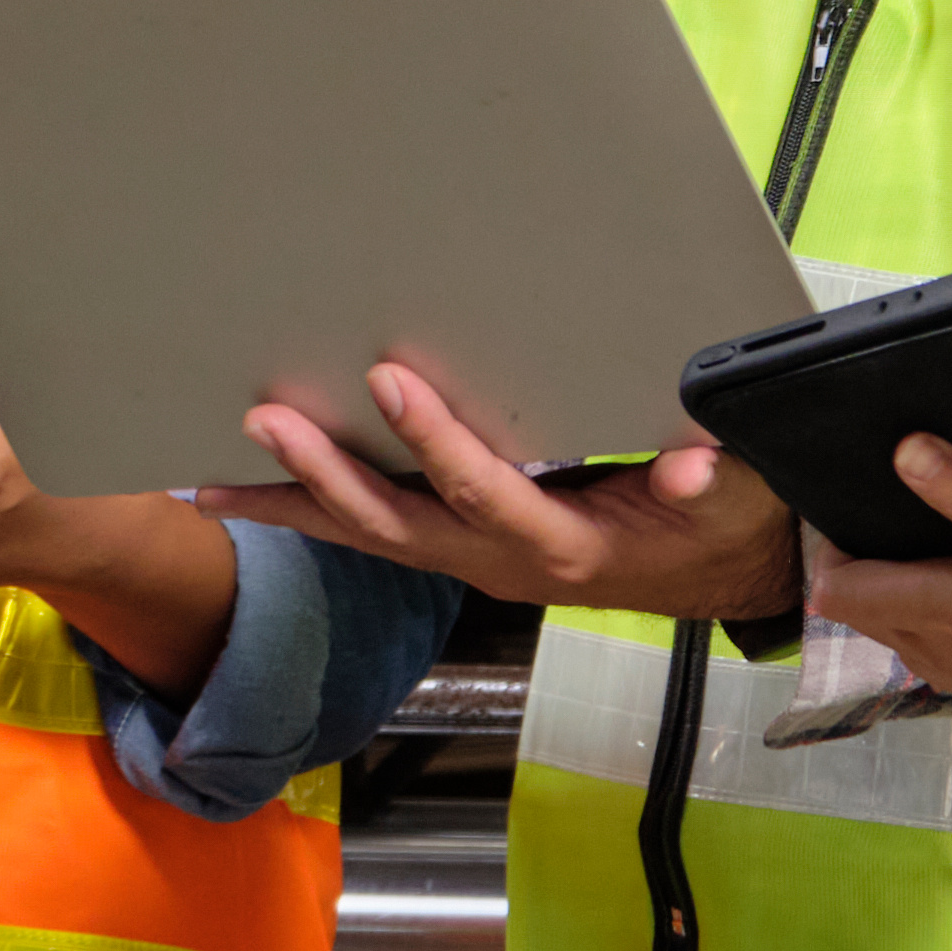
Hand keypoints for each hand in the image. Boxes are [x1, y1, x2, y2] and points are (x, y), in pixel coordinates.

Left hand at [197, 362, 801, 622]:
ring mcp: (480, 560)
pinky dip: (324, 511)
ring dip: (299, 504)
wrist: (736, 569)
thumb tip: (694, 468)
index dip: (434, 441)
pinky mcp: (472, 547)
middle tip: (260, 426)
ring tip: (215, 479)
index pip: (484, 491)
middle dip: (324, 479)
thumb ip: (713, 478)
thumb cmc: (730, 518)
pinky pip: (387, 532)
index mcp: (565, 545)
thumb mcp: (736, 493)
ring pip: (375, 537)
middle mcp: (505, 562)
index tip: (387, 380)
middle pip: (396, 527)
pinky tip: (267, 488)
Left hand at [799, 436, 951, 750]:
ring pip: (920, 650)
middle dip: (871, 582)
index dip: (834, 557)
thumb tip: (904, 451)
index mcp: (934, 611)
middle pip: (874, 620)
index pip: (840, 591)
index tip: (850, 524)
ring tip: (946, 579)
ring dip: (917, 618)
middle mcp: (941, 659)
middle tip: (895, 540)